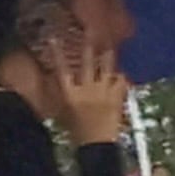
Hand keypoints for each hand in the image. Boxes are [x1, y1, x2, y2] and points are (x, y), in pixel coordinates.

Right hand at [40, 32, 127, 147]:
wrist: (97, 146)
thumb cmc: (76, 132)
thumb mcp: (63, 113)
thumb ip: (61, 96)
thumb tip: (57, 81)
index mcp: (70, 94)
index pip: (61, 69)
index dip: (56, 53)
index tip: (53, 38)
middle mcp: (86, 89)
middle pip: (86, 62)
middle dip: (88, 45)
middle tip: (90, 29)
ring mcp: (103, 92)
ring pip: (106, 67)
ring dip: (108, 55)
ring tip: (109, 45)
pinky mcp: (117, 97)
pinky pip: (121, 81)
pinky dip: (121, 77)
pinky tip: (121, 74)